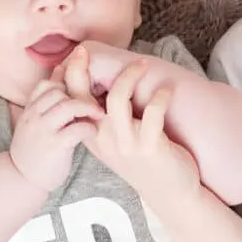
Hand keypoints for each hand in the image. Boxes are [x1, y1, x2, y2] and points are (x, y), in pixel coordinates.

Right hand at [9, 65, 103, 191]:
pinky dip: (89, 127)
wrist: (21, 180)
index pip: (47, 84)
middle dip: (80, 95)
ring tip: (99, 114)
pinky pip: (76, 129)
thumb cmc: (36, 147)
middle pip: (59, 91)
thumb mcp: (37, 120)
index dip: (66, 83)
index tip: (82, 90)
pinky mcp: (54, 147)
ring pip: (68, 106)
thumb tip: (62, 70)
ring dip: (88, 107)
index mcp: (30, 109)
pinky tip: (93, 132)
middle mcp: (34, 117)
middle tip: (96, 103)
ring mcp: (43, 131)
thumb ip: (49, 99)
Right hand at [76, 59, 202, 208]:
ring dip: (129, 75)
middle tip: (94, 49)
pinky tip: (166, 90)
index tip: (80, 52)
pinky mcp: (149, 148)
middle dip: (86, 68)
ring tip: (143, 63)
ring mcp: (125, 144)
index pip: (71, 100)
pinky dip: (159, 96)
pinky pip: (151, 113)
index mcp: (92, 135)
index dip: (71, 74)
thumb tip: (108, 81)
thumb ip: (109, 117)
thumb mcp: (119, 140)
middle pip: (84, 97)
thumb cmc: (147, 159)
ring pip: (116, 99)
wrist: (170, 193)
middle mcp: (103, 139)